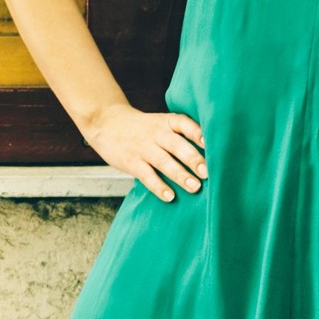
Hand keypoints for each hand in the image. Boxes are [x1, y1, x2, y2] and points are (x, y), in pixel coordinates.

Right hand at [83, 103, 205, 202]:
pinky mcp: (132, 162)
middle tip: (207, 172)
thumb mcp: (161, 122)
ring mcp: (143, 148)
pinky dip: (159, 187)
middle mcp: (156, 133)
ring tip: (194, 187)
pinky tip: (170, 196)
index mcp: (166, 122)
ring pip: (164, 162)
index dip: (198, 133)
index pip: (184, 124)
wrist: (106, 123)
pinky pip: (147, 176)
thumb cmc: (142, 127)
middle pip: (177, 145)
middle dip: (193, 158)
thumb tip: (211, 155)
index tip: (211, 143)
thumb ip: (181, 135)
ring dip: (180, 175)